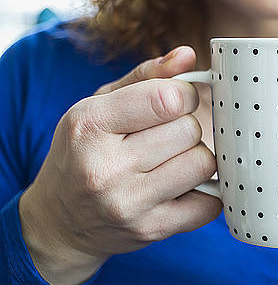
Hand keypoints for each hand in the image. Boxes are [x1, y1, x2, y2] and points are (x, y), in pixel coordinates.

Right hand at [19, 47, 221, 284]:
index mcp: (89, 125)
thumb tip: (188, 55)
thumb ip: (146, 76)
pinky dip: (206, 193)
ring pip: (203, 164)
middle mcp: (104, 167)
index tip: (175, 103)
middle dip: (186, 128)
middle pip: (189, 130)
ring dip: (196, 159)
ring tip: (172, 161)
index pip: (169, 98)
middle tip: (166, 137)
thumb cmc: (84, 151)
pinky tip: (182, 187)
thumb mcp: (100, 105)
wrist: (60, 221)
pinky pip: (210, 204)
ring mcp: (128, 204)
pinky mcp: (150, 230)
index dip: (183, 95)